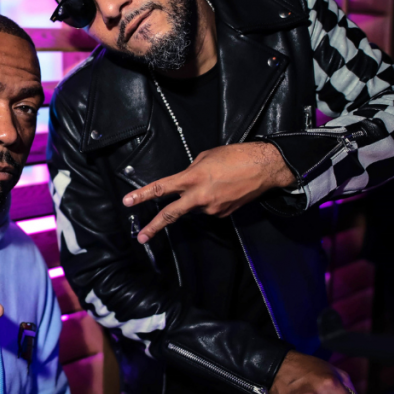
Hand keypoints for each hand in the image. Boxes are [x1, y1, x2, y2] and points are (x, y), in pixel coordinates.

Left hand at [122, 142, 295, 242]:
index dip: (142, 195)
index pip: (161, 189)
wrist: (265, 168)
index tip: (128, 202)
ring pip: (194, 208)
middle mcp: (199, 197)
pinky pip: (209, 209)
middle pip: (171, 214)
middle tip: (142, 237)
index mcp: (192, 178)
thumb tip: (184, 181)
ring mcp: (212, 209)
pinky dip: (211, 201)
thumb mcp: (206, 157)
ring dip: (197, 199)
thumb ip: (190, 171)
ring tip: (216, 183)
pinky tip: (224, 190)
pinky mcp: (223, 215)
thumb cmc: (235, 156)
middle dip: (154, 226)